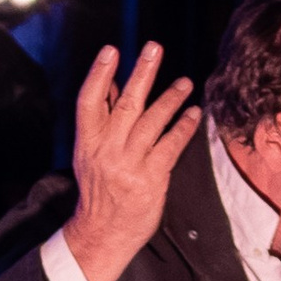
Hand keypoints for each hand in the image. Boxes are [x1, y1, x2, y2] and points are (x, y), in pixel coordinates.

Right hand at [58, 42, 202, 280]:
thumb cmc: (100, 190)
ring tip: (185, 83)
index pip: (89, 102)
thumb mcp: (91, 154)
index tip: (111, 50)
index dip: (99, 74)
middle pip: (126, 104)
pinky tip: (193, 113)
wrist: (103, 233)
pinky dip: (184, 127)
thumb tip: (114, 83)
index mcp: (87, 142)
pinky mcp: (150, 177)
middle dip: (141, 73)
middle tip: (154, 48)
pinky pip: (171, 144)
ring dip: (171, 98)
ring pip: (153, 121)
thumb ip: (104, 119)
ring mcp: (128, 164)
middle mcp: (106, 150)